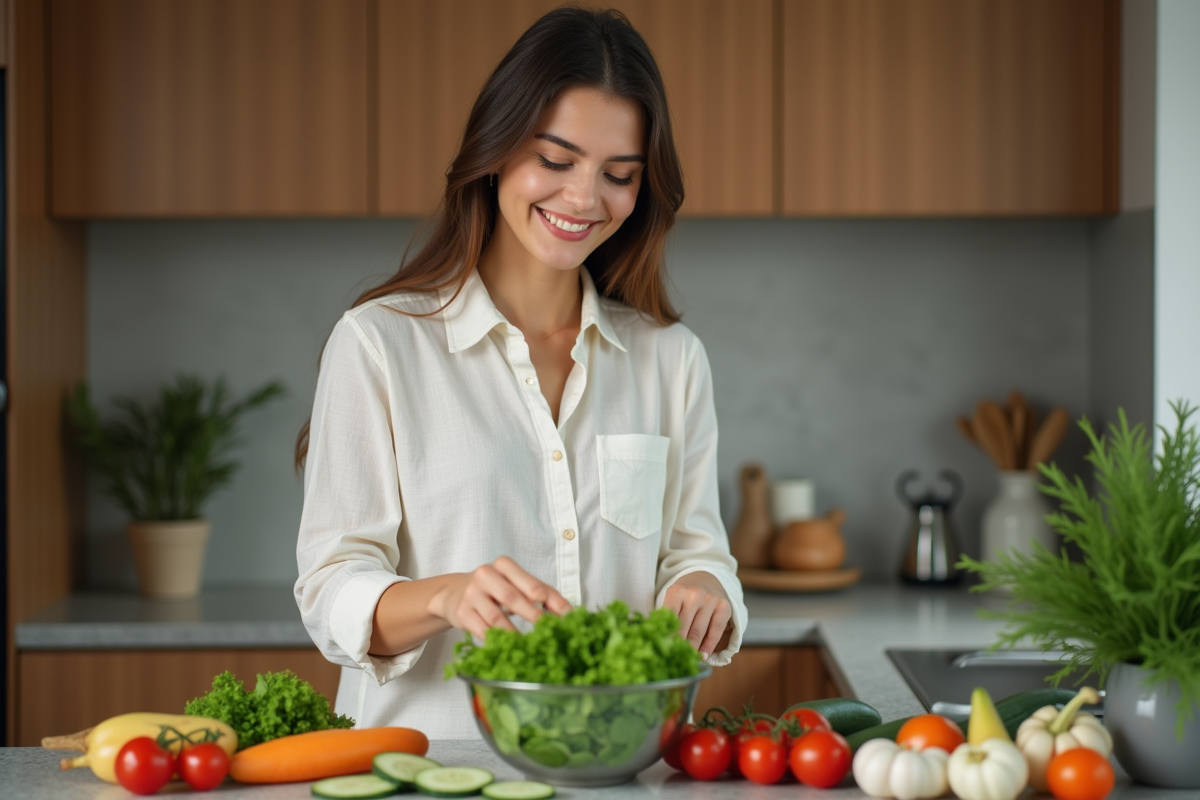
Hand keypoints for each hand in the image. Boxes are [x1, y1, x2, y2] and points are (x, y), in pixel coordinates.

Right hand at [430, 556, 571, 639]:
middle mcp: (485, 575)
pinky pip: (481, 630)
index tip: (566, 617)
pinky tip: (506, 647)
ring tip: (528, 645)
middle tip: (547, 631)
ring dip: (513, 633)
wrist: (453, 594)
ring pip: (495, 617)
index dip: (550, 601)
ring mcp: (471, 594)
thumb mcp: (517, 584)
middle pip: (512, 598)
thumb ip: (544, 595)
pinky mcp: (461, 613)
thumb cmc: (494, 589)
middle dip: (532, 615)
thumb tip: (569, 613)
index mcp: (504, 565)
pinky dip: (496, 640)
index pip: (531, 584)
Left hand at [662, 572, 732, 659]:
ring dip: (693, 649)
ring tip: (687, 661)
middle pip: (684, 626)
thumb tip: (658, 641)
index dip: (665, 635)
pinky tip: (703, 656)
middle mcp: (695, 594)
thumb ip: (666, 617)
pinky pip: (716, 630)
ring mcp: (711, 600)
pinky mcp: (724, 606)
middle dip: (678, 645)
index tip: (662, 650)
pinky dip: (709, 645)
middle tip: (673, 660)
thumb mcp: (671, 600)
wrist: (706, 579)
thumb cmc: (684, 596)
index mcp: (677, 591)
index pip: (669, 617)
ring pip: (699, 631)